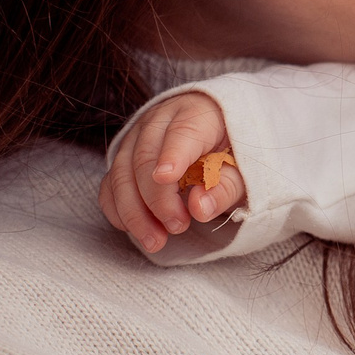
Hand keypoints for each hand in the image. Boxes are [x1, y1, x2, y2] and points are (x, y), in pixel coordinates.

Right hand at [96, 92, 247, 253]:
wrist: (218, 135)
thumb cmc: (233, 152)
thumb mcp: (244, 171)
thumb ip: (226, 188)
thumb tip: (199, 208)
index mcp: (197, 113)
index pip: (182, 132)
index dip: (173, 155)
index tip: (167, 178)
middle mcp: (160, 120)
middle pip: (145, 157)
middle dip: (157, 199)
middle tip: (178, 227)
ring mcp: (136, 138)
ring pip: (121, 173)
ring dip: (134, 212)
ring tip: (155, 240)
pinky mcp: (123, 158)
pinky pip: (110, 185)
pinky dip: (118, 210)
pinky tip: (137, 230)